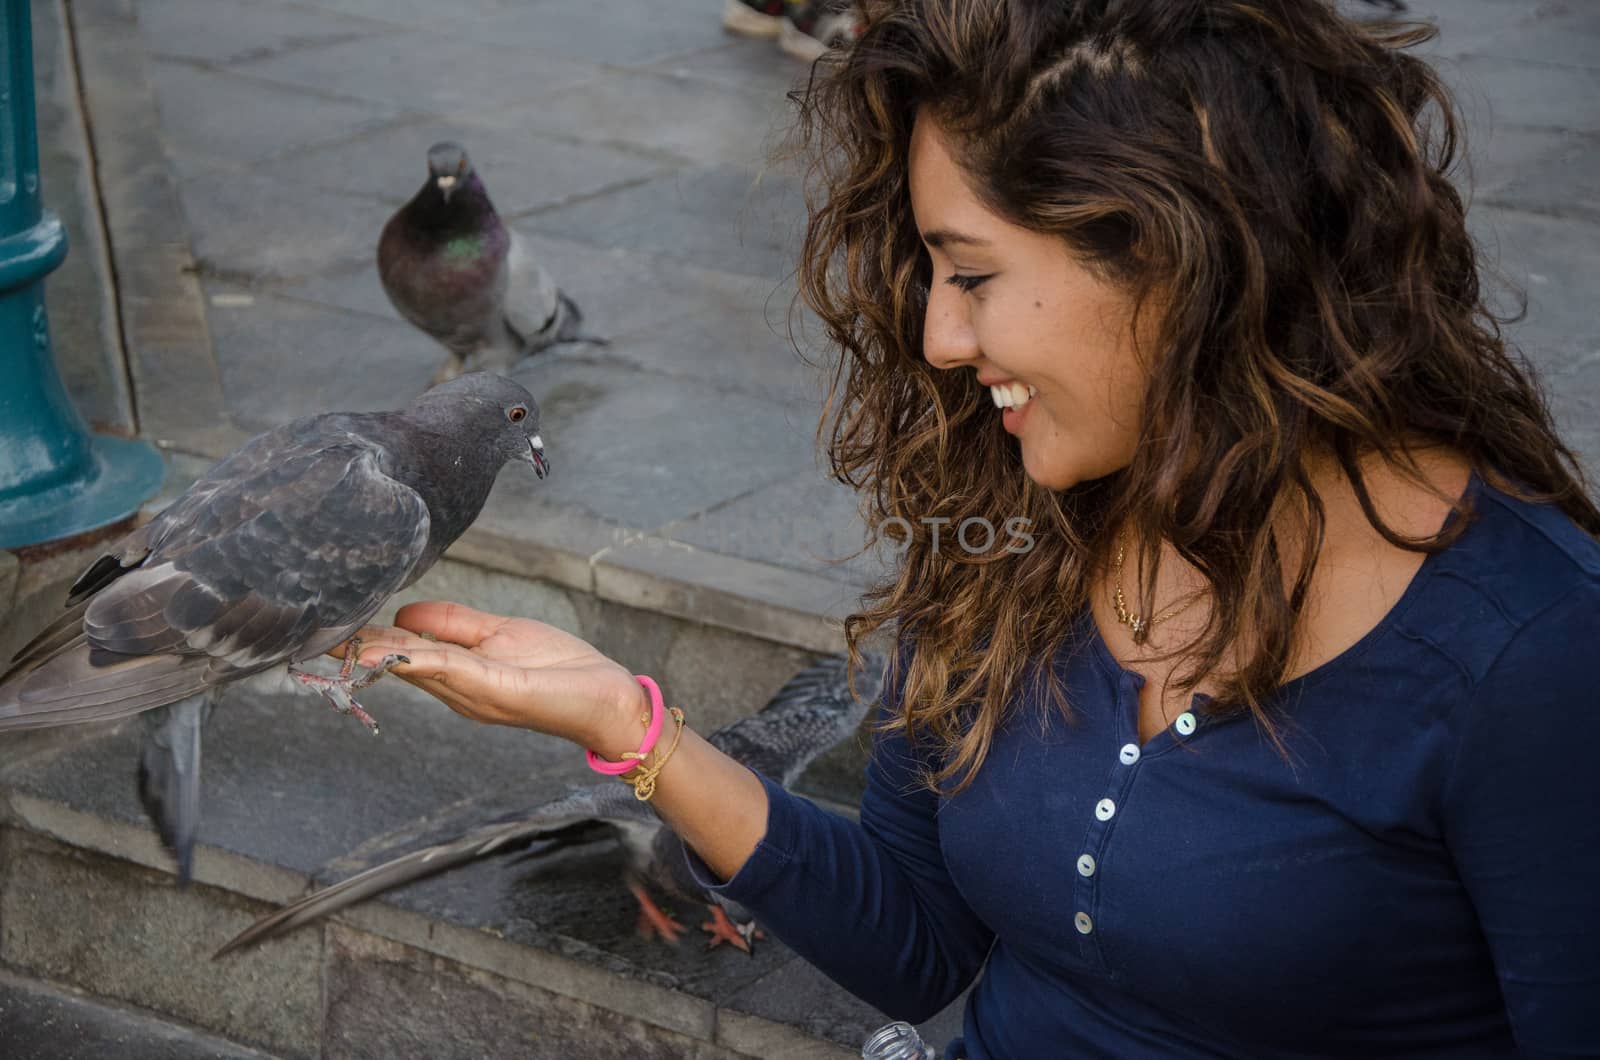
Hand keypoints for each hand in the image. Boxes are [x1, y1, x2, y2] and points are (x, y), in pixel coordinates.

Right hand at [337, 602, 646, 754]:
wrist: (606, 697)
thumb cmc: (560, 668)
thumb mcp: (500, 634)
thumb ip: (455, 624)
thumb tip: (407, 614)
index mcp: (458, 675)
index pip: (404, 651)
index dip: (368, 639)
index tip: (331, 624)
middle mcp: (459, 691)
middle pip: (402, 663)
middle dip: (361, 649)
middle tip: (317, 632)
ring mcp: (476, 694)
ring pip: (419, 666)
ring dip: (380, 653)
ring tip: (342, 640)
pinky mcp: (498, 690)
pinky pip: (454, 669)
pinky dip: (422, 658)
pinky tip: (395, 648)